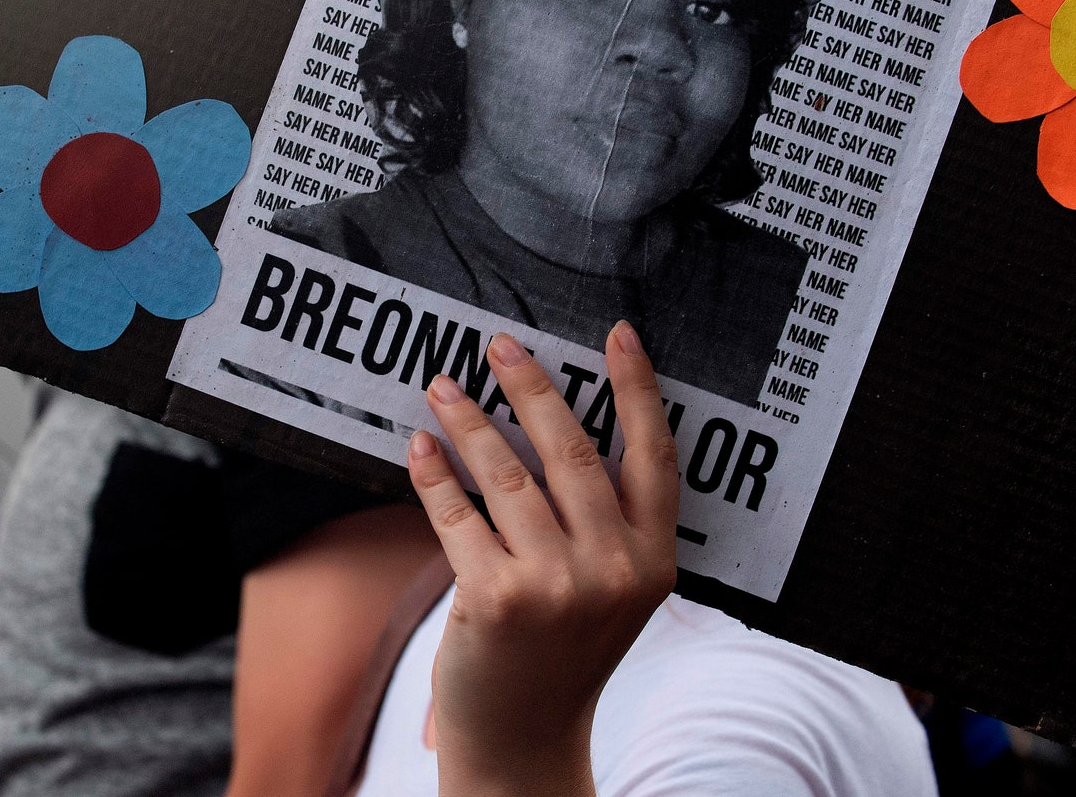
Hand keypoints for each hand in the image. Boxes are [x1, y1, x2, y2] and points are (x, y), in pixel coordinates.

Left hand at [407, 322, 678, 796]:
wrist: (525, 740)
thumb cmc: (564, 649)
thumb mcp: (614, 590)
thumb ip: (606, 521)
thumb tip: (550, 419)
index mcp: (654, 559)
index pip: (655, 456)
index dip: (639, 390)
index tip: (620, 334)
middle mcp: (614, 569)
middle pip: (573, 451)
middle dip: (533, 387)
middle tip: (500, 344)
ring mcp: (556, 587)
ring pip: (507, 476)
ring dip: (470, 421)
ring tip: (443, 386)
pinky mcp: (495, 600)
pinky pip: (458, 516)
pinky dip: (435, 475)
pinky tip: (420, 446)